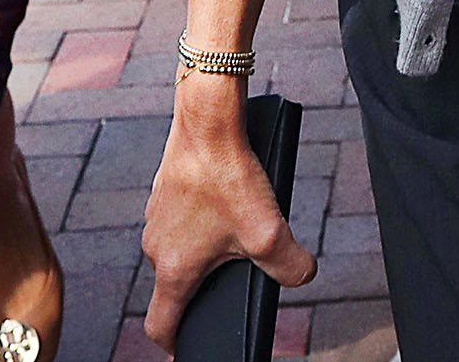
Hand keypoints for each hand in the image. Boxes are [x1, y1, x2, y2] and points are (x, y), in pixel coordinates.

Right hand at [140, 76, 315, 346]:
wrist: (207, 120)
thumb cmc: (227, 175)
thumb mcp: (269, 230)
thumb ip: (290, 267)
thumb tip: (301, 275)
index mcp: (174, 270)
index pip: (160, 325)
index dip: (176, 343)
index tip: (188, 348)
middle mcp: (157, 246)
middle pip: (177, 285)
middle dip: (206, 286)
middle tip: (238, 275)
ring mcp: (157, 217)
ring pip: (182, 247)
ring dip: (208, 248)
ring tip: (240, 231)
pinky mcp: (165, 191)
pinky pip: (184, 218)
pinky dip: (205, 218)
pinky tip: (231, 200)